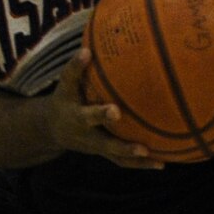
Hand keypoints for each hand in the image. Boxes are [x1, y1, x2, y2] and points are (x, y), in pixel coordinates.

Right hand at [45, 52, 163, 168]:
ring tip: (158, 160)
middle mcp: (87, 136)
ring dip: (136, 160)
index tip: (116, 111)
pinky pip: (122, 161)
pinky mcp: (104, 153)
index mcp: (77, 118)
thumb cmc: (64, 101)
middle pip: (106, 144)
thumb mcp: (64, 86)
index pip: (88, 116)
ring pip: (116, 157)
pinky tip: (161, 163)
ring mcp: (96, 148)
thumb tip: (88, 50)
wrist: (52, 130)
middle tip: (144, 148)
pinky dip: (140, 164)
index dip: (101, 115)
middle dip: (123, 147)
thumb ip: (74, 69)